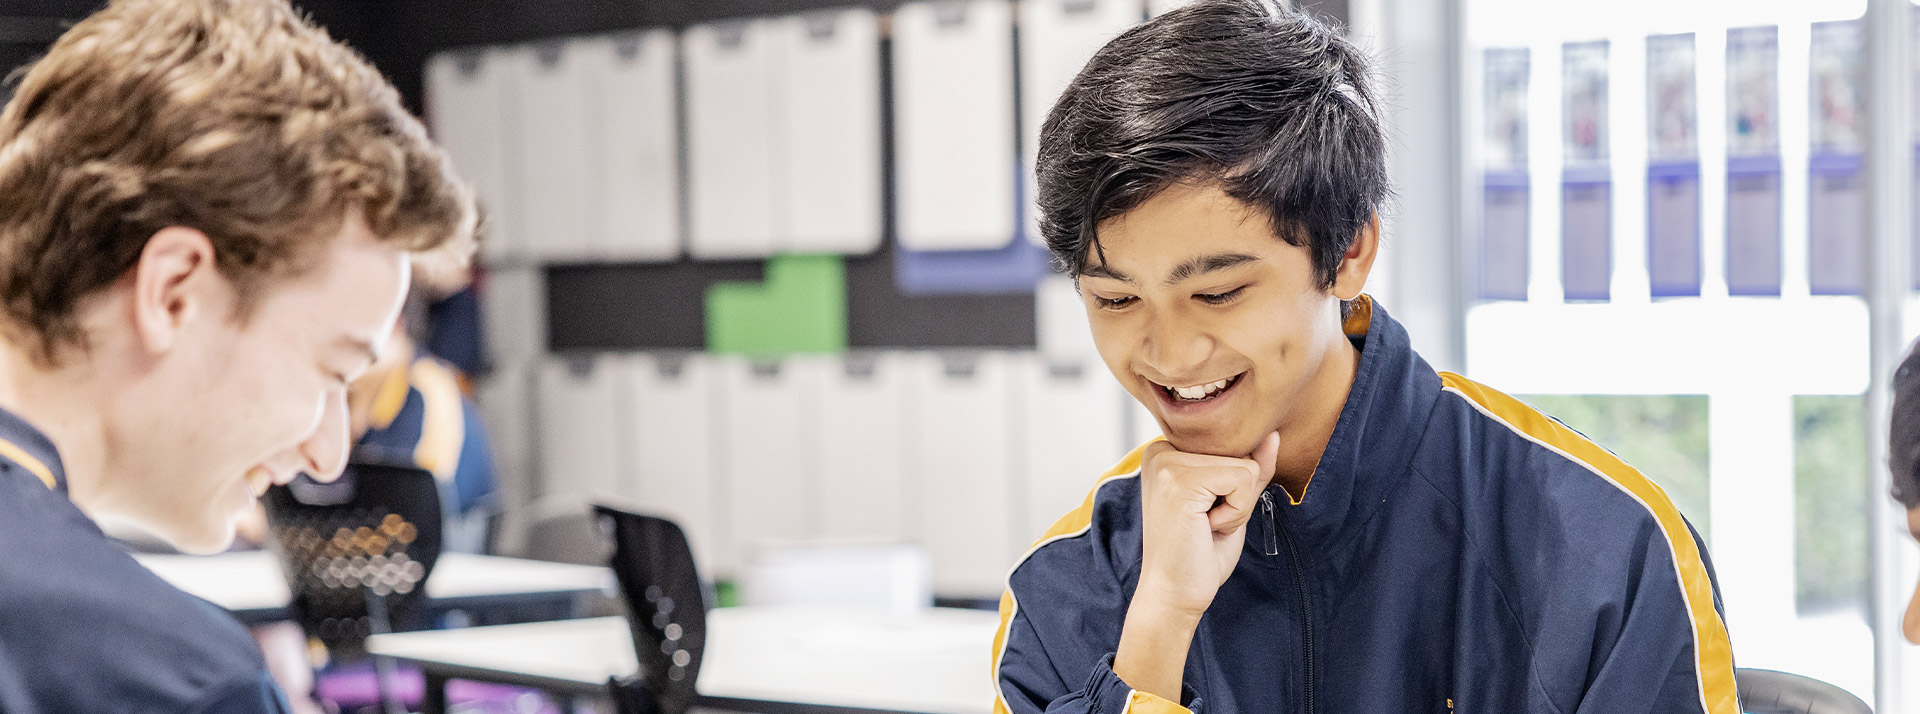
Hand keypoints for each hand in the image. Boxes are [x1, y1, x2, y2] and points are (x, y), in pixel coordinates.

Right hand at [1114, 432, 1279, 699]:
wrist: (1173, 594)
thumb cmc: (1200, 553)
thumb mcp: (1232, 502)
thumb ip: (1250, 467)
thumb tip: (1272, 434)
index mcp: (1168, 450)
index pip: (1232, 446)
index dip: (1234, 486)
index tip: (1204, 513)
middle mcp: (1161, 449)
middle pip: (1239, 452)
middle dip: (1237, 494)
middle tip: (1205, 523)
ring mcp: (1167, 463)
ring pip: (1245, 466)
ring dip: (1237, 505)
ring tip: (1205, 525)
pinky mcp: (1180, 480)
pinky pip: (1242, 479)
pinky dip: (1236, 512)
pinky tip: (1206, 527)